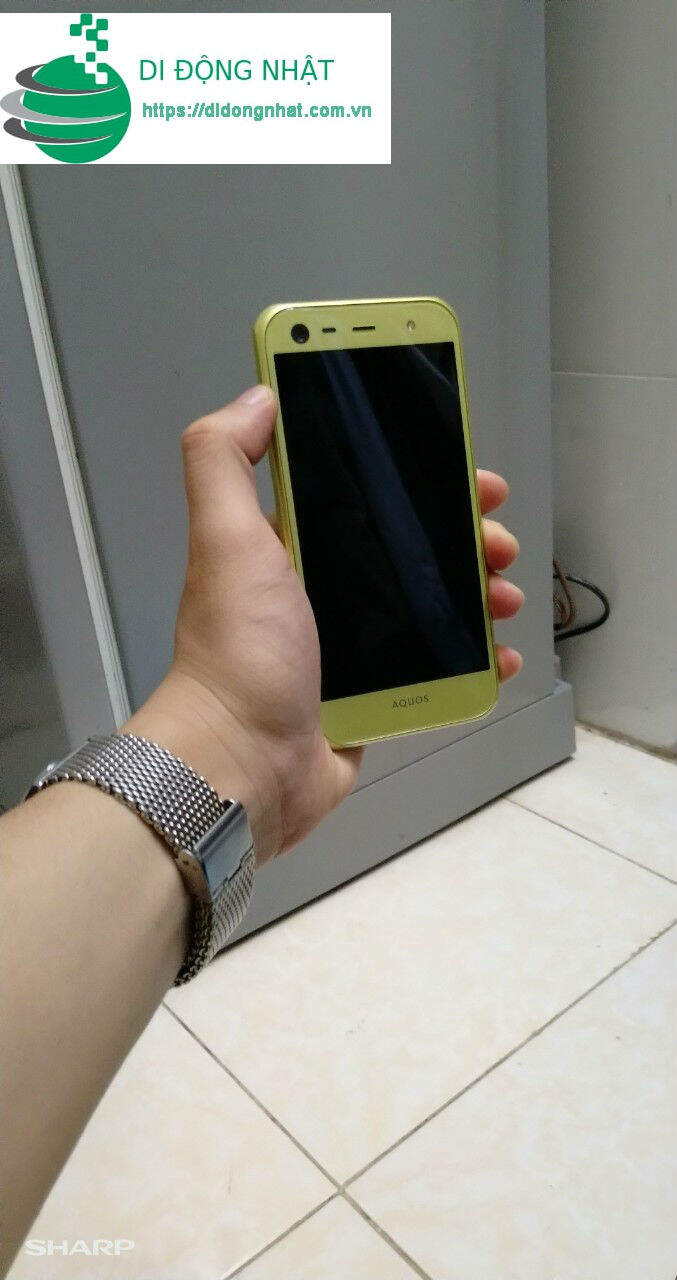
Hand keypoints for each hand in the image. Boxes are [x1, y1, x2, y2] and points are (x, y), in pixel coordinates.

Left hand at [126, 386, 522, 864]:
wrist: (242, 765)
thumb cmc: (238, 650)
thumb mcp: (226, 539)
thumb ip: (224, 459)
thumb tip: (258, 395)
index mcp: (291, 549)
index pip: (364, 495)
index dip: (416, 477)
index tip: (464, 471)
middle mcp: (323, 593)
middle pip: (410, 549)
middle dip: (463, 536)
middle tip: (495, 539)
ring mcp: (352, 650)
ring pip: (433, 607)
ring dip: (479, 595)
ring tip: (505, 597)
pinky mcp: (374, 699)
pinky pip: (438, 671)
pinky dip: (475, 662)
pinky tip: (499, 655)